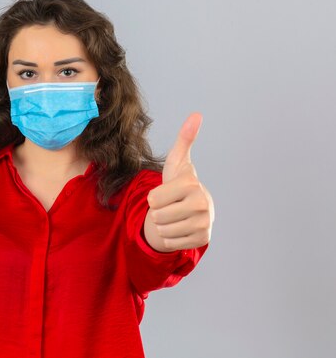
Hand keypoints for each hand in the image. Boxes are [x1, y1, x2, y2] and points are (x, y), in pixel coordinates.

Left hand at [143, 112, 214, 251]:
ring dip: (163, 225)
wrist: (193, 208)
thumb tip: (196, 115)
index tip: (167, 193)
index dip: (153, 197)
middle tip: (170, 206)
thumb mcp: (177, 162)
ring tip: (174, 216)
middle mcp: (202, 204)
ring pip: (162, 231)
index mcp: (192, 184)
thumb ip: (184, 139)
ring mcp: (204, 224)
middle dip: (158, 212)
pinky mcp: (203, 240)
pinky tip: (180, 228)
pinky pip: (170, 243)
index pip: (153, 199)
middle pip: (157, 216)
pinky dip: (170, 238)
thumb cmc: (179, 183)